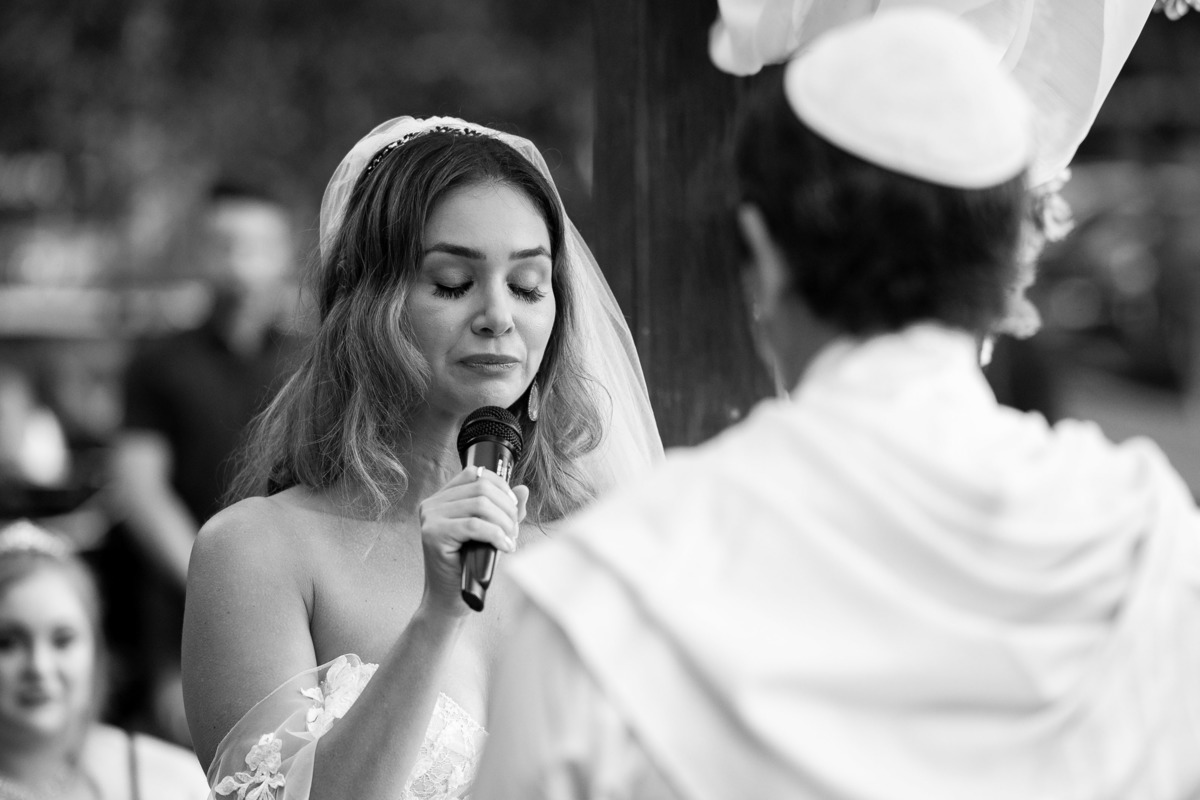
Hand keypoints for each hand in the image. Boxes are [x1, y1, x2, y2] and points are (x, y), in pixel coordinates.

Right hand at [417, 466, 528, 614]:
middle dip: (507, 509)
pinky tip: (504, 547)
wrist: (450, 598)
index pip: (475, 473)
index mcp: (442, 498)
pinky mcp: (434, 535)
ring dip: (504, 522)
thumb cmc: (470, 566)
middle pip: (482, 487)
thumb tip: (523, 489)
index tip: (513, 509)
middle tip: (514, 532)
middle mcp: (432, 504)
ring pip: (481, 504)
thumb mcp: (491, 532)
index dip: (501, 487)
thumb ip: (505, 510)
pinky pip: (474, 525)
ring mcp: (430, 518)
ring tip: (510, 540)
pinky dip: (496, 535)